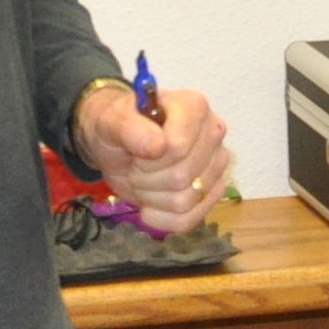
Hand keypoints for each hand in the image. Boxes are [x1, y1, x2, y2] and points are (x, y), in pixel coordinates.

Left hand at [74, 80, 233, 231]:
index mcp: (195, 107)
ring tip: (143, 181)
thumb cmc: (118, 127)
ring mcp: (217, 165)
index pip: (178, 148)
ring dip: (151, 198)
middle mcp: (214, 134)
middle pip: (182, 178)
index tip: (135, 152)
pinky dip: (161, 218)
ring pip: (185, 201)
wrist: (118, 145)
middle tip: (136, 167)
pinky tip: (150, 204)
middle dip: (146, 179)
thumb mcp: (111, 121)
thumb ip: (130, 128)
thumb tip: (158, 147)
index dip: (148, 160)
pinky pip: (189, 220)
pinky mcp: (213, 192)